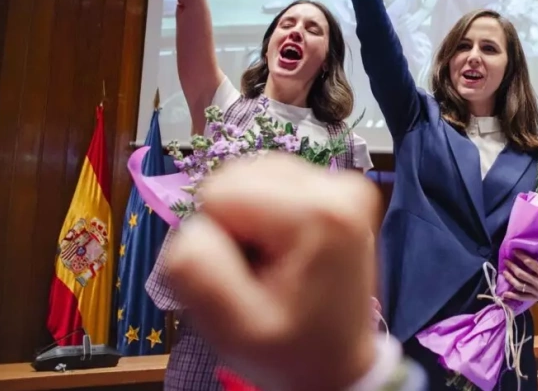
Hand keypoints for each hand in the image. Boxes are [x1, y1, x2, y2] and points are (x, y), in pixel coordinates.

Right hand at [163, 154, 379, 390]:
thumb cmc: (290, 351)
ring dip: (248, 216)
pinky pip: (274, 180)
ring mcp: (344, 184)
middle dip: (233, 223)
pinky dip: (266, 212)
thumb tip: (193, 226)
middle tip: (257, 271)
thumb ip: (198, 270)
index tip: (244, 275)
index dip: (216, 237)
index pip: (219, 193)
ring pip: (253, 174)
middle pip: (239, 175)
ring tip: (272, 262)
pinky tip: (283, 248)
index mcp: (318, 214)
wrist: (337, 363)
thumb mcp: (233, 328)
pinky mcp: (341, 188)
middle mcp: (339, 186)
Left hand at [502, 247, 537, 303]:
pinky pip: (522, 297)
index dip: (521, 256)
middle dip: (512, 267)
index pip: (530, 264)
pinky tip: (505, 294)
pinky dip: (513, 296)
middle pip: (522, 274)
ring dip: (510, 279)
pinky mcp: (535, 298)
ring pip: (520, 285)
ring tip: (504, 272)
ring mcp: (536, 291)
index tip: (514, 251)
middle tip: (506, 261)